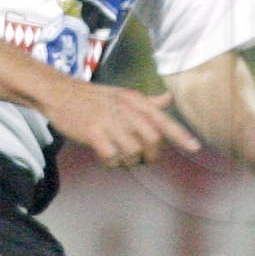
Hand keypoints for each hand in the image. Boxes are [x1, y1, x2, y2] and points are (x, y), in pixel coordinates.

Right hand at [45, 82, 202, 170]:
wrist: (59, 92)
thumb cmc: (93, 97)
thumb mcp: (123, 95)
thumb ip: (147, 102)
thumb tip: (169, 99)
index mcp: (135, 100)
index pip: (163, 119)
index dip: (180, 135)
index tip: (195, 147)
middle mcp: (126, 109)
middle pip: (152, 140)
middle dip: (151, 155)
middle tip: (142, 159)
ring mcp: (110, 120)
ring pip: (133, 151)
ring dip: (128, 161)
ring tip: (118, 156)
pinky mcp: (93, 132)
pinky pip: (112, 157)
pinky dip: (111, 163)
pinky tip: (105, 158)